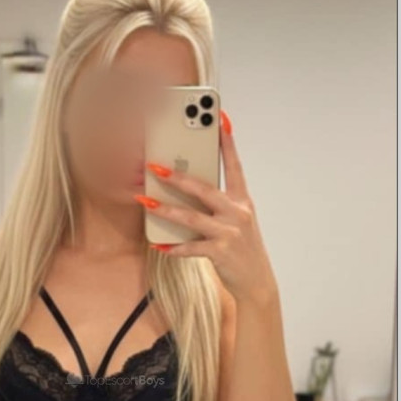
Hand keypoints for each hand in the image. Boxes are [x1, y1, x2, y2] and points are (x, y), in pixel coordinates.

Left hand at [137, 110, 277, 305]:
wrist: (256, 281)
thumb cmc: (241, 247)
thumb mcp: (237, 221)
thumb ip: (218, 204)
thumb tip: (187, 188)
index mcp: (242, 201)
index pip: (235, 165)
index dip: (227, 142)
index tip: (219, 118)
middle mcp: (238, 213)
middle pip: (204, 189)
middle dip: (178, 177)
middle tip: (154, 167)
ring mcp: (229, 233)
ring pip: (191, 217)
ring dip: (165, 209)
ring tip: (144, 202)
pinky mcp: (220, 253)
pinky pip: (191, 247)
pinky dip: (173, 247)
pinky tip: (158, 244)